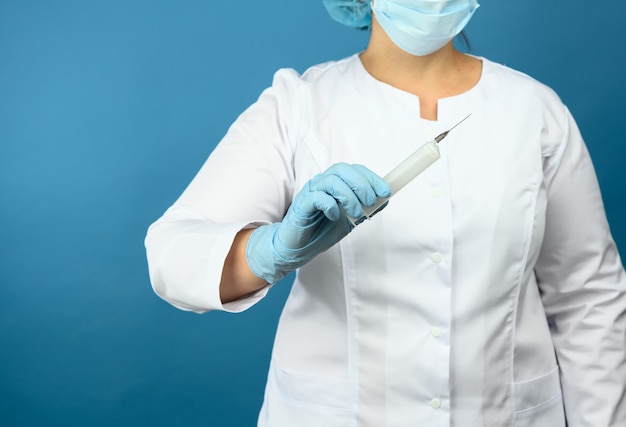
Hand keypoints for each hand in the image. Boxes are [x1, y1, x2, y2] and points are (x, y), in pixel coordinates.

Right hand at [246, 163, 390, 282]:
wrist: (297, 247)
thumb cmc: (321, 230)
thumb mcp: (349, 220)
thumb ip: (365, 209)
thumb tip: (384, 200)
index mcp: (334, 183)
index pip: (354, 170)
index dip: (372, 178)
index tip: (387, 191)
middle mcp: (321, 183)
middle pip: (342, 170)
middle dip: (362, 184)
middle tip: (371, 202)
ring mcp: (310, 192)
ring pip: (331, 181)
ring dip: (349, 197)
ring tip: (357, 214)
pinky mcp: (301, 205)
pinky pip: (316, 197)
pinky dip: (330, 206)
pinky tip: (335, 217)